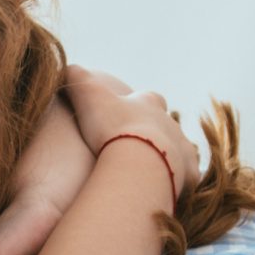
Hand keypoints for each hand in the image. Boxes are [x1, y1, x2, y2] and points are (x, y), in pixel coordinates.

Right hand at [64, 65, 200, 205]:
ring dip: (167, 156)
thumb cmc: (112, 128)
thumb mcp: (87, 96)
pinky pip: (188, 176)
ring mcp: (182, 148)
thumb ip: (76, 78)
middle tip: (137, 146)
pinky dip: (179, 181)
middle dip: (153, 133)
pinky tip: (167, 189)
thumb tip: (65, 65)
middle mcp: (169, 123)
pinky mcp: (188, 173)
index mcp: (148, 104)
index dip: (135, 106)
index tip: (124, 116)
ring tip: (152, 170)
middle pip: (164, 124)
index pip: (145, 99)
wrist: (139, 161)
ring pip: (179, 149)